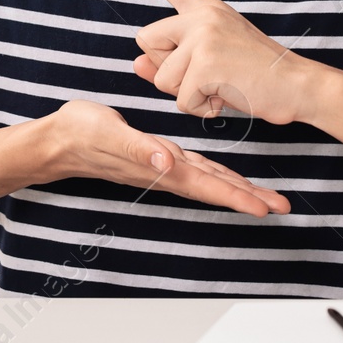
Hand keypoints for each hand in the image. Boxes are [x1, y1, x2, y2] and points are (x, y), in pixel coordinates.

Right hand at [37, 100, 289, 216]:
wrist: (59, 139)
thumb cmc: (82, 133)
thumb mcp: (109, 133)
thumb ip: (138, 149)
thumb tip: (166, 162)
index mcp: (160, 167)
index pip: (206, 185)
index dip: (236, 197)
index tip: (265, 209)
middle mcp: (166, 171)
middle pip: (215, 188)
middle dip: (249, 198)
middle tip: (283, 206)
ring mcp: (162, 166)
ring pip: (209, 180)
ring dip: (238, 189)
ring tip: (266, 197)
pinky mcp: (157, 156)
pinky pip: (196, 169)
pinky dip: (217, 173)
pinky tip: (227, 175)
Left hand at [111, 0, 324, 125]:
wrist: (298, 85)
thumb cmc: (254, 75)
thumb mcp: (210, 61)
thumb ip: (171, 59)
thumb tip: (135, 63)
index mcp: (204, 8)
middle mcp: (201, 16)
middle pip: (147, 42)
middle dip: (167, 68)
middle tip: (207, 74)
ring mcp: (203, 37)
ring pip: (162, 78)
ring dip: (187, 94)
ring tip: (222, 86)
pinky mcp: (206, 64)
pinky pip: (181, 100)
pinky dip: (201, 109)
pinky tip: (226, 97)